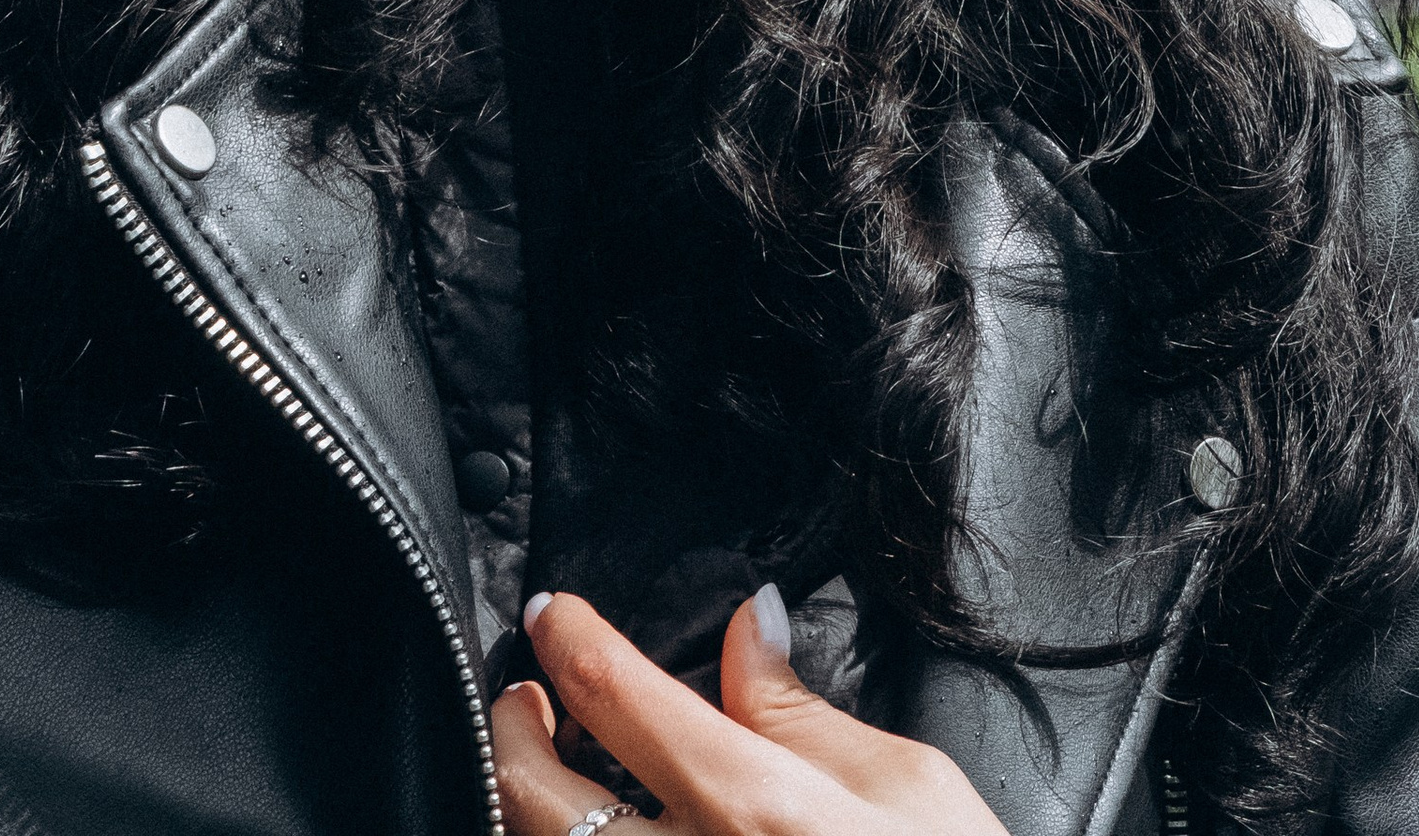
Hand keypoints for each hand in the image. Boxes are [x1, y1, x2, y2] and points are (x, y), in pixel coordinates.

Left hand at [491, 582, 1005, 834]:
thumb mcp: (909, 786)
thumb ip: (804, 712)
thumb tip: (748, 631)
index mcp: (748, 806)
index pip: (613, 692)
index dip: (567, 636)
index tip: (555, 613)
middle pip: (533, 793)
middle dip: (509, 726)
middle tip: (525, 692)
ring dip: (527, 806)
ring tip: (550, 769)